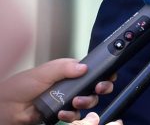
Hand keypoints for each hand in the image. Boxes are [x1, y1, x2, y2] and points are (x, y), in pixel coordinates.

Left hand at [0, 58, 114, 124]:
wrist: (8, 108)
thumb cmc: (20, 86)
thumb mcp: (43, 72)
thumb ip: (65, 67)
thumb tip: (84, 67)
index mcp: (68, 71)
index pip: (91, 71)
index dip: (102, 74)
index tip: (107, 76)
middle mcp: (70, 85)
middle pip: (94, 87)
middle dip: (99, 88)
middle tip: (98, 89)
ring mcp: (67, 99)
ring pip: (88, 101)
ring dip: (86, 102)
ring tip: (76, 102)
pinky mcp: (62, 113)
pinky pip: (76, 115)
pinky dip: (72, 115)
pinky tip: (64, 113)